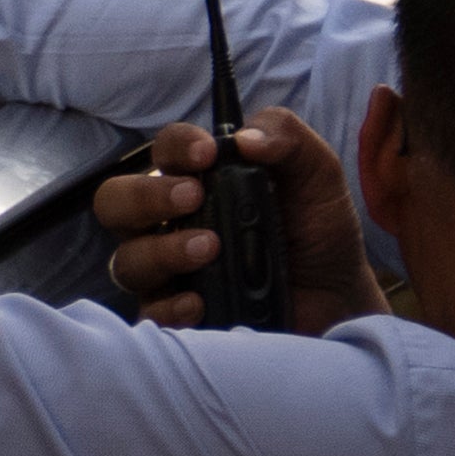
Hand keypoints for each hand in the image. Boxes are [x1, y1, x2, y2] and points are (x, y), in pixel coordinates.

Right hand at [93, 109, 390, 333]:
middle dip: (145, 196)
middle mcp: (169, 223)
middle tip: (193, 198)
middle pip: (114, 202)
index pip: (164, 150)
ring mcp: (168, 273)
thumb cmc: (318, 232)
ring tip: (209, 250)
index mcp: (196, 180)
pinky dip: (168, 307)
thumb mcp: (317, 175)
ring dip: (162, 250)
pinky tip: (199, 302)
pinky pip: (148, 315)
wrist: (340, 299)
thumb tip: (246, 138)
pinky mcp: (179, 317)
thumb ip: (288, 138)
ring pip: (126, 260)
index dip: (177, 146)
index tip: (208, 153)